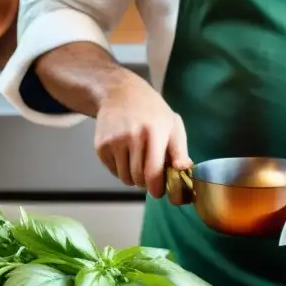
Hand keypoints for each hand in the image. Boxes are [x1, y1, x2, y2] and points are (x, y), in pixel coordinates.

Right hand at [94, 71, 190, 198]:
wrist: (120, 92)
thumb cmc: (152, 112)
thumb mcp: (173, 125)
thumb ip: (180, 150)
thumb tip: (184, 171)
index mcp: (154, 132)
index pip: (153, 172)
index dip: (157, 188)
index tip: (160, 192)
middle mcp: (132, 137)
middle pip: (138, 178)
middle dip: (146, 182)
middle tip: (150, 174)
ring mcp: (114, 141)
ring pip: (125, 178)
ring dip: (133, 177)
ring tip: (138, 162)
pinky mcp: (100, 146)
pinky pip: (113, 171)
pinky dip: (121, 169)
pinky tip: (126, 154)